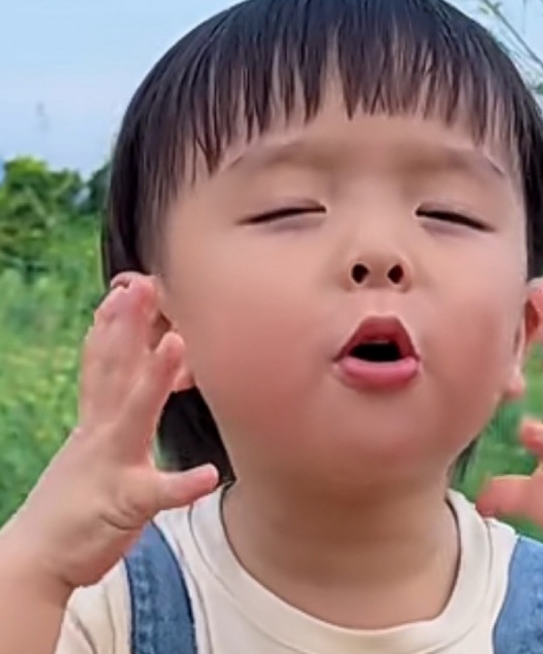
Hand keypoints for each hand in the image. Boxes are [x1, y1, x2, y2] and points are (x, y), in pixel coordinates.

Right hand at [3, 276, 217, 594]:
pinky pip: (156, 493)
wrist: (36, 557)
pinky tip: (207, 474)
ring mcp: (112, 465)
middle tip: (144, 284)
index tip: (126, 285)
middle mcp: (102, 433)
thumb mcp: (95, 443)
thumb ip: (115, 407)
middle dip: (129, 326)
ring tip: (177, 343)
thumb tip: (134, 373)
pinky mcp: (124, 504)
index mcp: (96, 420)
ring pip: (135, 413)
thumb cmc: (75, 498)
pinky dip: (181, 484)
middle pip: (116, 370)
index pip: (104, 362)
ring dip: (155, 377)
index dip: (114, 324)